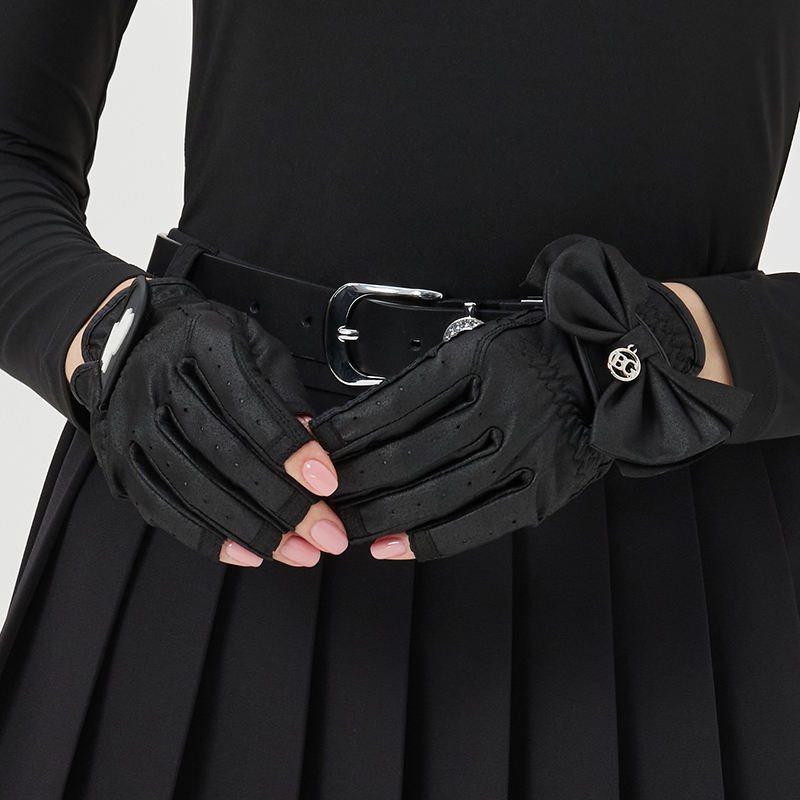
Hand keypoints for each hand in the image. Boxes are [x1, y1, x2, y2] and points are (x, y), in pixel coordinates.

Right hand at [69, 274, 348, 567]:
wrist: (132, 340)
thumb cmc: (208, 344)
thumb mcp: (256, 347)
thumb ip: (285, 395)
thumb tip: (316, 447)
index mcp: (202, 343)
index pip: (250, 406)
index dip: (290, 449)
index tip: (327, 484)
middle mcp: (159, 382)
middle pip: (225, 454)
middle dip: (282, 502)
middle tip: (325, 533)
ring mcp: (132, 424)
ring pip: (195, 488)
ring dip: (252, 530)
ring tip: (298, 552)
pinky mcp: (120, 459)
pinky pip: (163, 509)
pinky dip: (208, 538)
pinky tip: (249, 553)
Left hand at [310, 234, 751, 561]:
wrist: (615, 370)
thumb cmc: (539, 353)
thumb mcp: (483, 341)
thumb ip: (431, 378)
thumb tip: (364, 418)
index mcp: (482, 361)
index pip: (394, 403)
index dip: (346, 431)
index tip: (314, 445)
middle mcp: (505, 406)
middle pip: (407, 454)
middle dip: (352, 479)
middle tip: (315, 494)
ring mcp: (527, 453)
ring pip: (435, 493)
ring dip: (379, 514)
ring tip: (341, 525)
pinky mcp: (543, 492)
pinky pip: (476, 524)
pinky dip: (427, 540)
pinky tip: (390, 548)